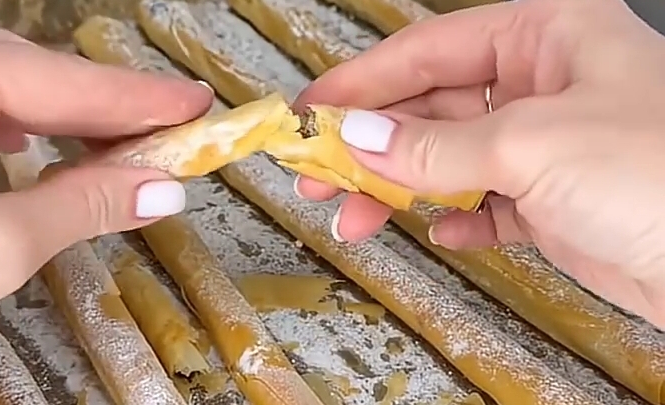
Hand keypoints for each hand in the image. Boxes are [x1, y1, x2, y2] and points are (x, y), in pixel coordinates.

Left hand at [0, 28, 212, 337]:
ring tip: (125, 144)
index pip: (56, 80)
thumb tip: (162, 190)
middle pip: (29, 77)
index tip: (196, 104)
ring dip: (66, 122)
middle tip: (174, 129)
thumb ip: (84, 205)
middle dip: (106, 109)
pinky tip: (38, 148)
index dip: (137, 97)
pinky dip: (18, 134)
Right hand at [294, 0, 664, 326]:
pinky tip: (440, 231)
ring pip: (449, 160)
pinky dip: (456, 219)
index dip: (364, 83)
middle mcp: (542, 85)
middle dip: (373, 144)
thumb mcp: (532, 143)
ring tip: (356, 215)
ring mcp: (544, 145)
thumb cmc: (663, 172)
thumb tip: (362, 137)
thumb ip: (437, 144)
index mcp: (545, 36)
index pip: (430, 50)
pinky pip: (483, 202)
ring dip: (400, 188)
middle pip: (431, 107)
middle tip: (319, 171)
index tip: (315, 110)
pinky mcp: (550, 200)